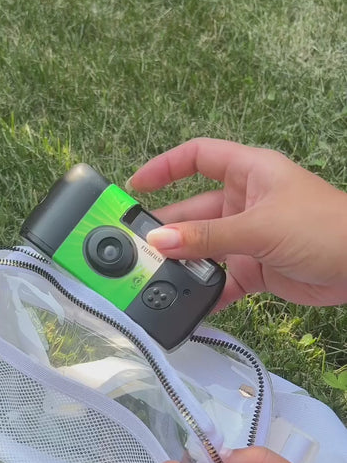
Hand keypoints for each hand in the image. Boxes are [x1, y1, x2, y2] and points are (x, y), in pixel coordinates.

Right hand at [127, 138, 346, 309]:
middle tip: (137, 247)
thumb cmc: (326, 227)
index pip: (198, 157)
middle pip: (194, 210)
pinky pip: (222, 280)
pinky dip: (207, 292)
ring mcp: (249, 236)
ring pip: (204, 248)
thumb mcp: (260, 227)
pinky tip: (189, 304)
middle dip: (167, 228)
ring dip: (184, 263)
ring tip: (157, 278)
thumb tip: (161, 241)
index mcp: (249, 172)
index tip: (136, 186)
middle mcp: (246, 201)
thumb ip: (208, 237)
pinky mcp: (256, 268)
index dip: (165, 167)